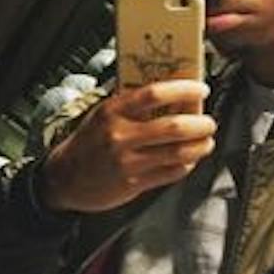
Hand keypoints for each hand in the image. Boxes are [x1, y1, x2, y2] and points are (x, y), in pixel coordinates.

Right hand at [40, 79, 215, 212]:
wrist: (64, 178)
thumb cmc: (87, 144)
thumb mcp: (102, 115)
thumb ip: (131, 105)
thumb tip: (171, 93)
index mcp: (112, 111)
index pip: (154, 93)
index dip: (183, 90)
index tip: (200, 89)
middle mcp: (120, 135)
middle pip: (173, 126)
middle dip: (200, 123)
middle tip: (209, 122)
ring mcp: (127, 162)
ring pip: (176, 152)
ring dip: (199, 146)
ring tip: (206, 141)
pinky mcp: (132, 184)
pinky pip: (169, 173)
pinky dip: (185, 165)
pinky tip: (189, 160)